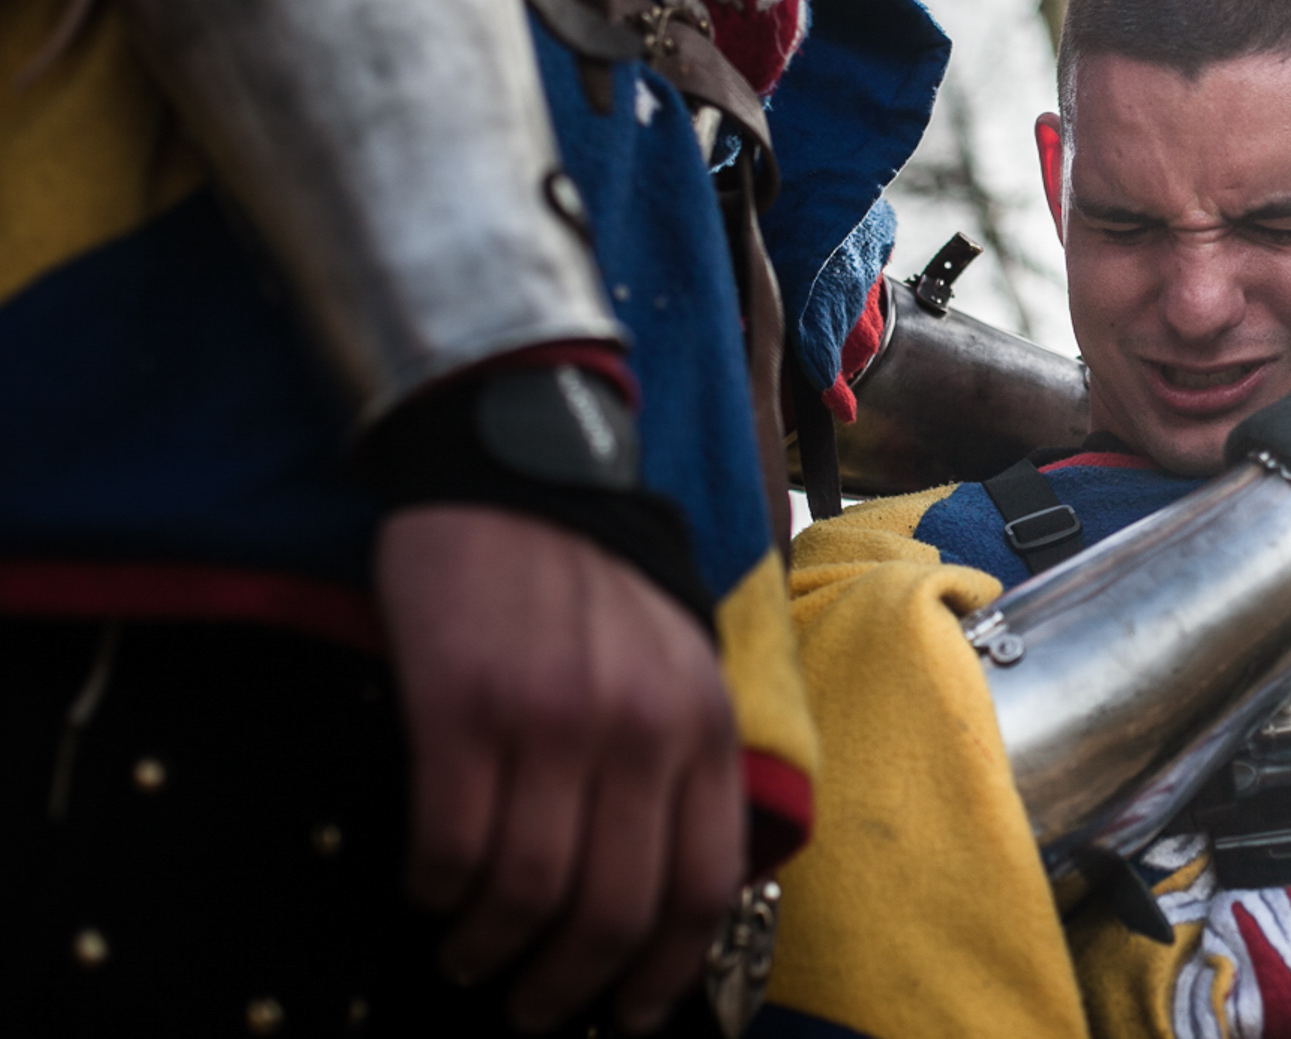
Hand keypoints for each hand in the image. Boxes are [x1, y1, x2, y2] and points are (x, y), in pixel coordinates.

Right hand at [374, 507, 743, 1033]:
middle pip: (614, 911)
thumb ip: (684, 760)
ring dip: (489, 949)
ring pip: (527, 893)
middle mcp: (639, 730)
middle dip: (568, 988)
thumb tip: (667, 891)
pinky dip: (435, 889)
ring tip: (468, 957)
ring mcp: (552, 719)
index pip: (703, 888)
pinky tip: (428, 889)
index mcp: (701, 723)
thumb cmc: (594, 579)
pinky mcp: (463, 705)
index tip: (625, 1017)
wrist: (514, 466)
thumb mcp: (680, 659)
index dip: (662, 974)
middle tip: (531, 1011)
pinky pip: (449, 842)